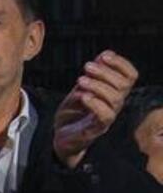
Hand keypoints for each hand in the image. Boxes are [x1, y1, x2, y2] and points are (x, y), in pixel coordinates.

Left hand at [52, 50, 139, 168]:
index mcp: (114, 92)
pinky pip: (105, 115)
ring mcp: (108, 117)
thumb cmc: (73, 113)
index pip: (130, 76)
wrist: (61, 137)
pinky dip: (94, 103)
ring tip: (80, 80)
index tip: (104, 55)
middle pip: (123, 85)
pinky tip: (82, 96)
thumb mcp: (80, 89)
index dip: (120, 63)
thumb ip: (91, 75)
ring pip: (115, 98)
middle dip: (105, 72)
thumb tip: (103, 55)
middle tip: (86, 66)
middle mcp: (115, 104)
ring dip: (97, 85)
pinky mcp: (97, 129)